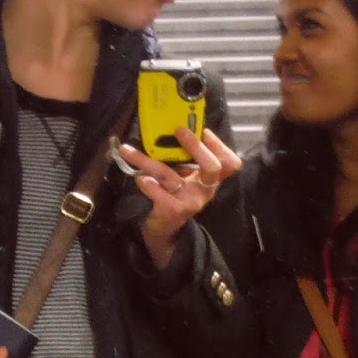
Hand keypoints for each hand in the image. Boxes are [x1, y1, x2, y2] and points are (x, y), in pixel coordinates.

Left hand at [116, 125, 241, 269]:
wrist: (165, 228)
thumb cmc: (174, 196)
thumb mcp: (186, 177)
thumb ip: (187, 159)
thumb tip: (173, 129)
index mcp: (211, 180)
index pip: (230, 163)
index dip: (220, 146)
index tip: (205, 131)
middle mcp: (206, 190)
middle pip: (213, 167)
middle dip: (196, 146)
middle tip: (179, 130)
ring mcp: (191, 201)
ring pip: (169, 175)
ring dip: (146, 161)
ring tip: (127, 150)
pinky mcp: (174, 210)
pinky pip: (159, 193)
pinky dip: (147, 184)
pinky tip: (139, 178)